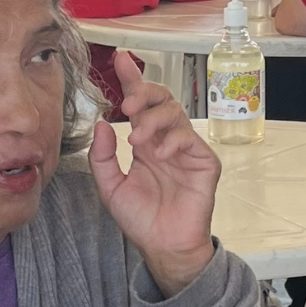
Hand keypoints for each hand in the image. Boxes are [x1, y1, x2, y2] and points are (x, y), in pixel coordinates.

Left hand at [88, 52, 218, 295]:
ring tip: (137, 140)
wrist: (163, 246)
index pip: (139, 104)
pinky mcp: (204, 161)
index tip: (121, 60)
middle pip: (160, 99)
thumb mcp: (110, 187)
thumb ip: (102, 157)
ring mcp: (186, 149)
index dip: (132, 80)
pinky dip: (172, 141)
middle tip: (125, 107)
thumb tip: (101, 124)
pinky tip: (159, 155)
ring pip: (175, 113)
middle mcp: (166, 140)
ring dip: (153, 120)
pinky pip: (190, 139)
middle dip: (142, 94)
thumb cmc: (141, 219)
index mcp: (144, 141)